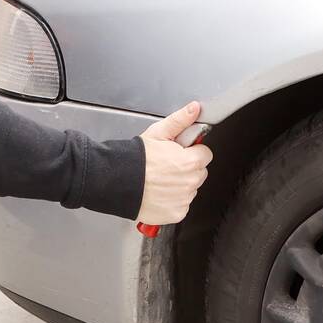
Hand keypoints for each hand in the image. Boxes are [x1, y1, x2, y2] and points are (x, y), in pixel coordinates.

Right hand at [137, 101, 213, 224]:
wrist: (117, 181)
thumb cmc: (136, 159)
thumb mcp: (158, 132)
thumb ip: (180, 121)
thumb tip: (195, 109)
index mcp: (190, 161)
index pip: (205, 155)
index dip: (192, 152)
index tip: (179, 153)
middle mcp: (190, 182)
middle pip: (199, 173)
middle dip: (187, 169)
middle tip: (167, 166)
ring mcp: (184, 200)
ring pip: (191, 189)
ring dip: (180, 185)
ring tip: (160, 180)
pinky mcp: (176, 213)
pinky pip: (182, 205)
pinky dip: (173, 201)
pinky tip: (159, 193)